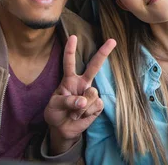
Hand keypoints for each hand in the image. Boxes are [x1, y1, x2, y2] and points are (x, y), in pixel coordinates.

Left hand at [44, 35, 116, 153]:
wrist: (63, 129)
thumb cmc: (56, 113)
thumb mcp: (54, 106)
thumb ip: (67, 101)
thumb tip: (83, 101)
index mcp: (69, 79)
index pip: (69, 62)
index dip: (71, 50)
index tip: (73, 37)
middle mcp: (82, 83)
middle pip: (94, 66)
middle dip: (103, 52)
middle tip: (112, 41)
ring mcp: (91, 93)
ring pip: (92, 92)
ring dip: (81, 106)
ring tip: (73, 113)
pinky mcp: (97, 104)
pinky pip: (95, 105)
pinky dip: (86, 113)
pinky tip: (82, 116)